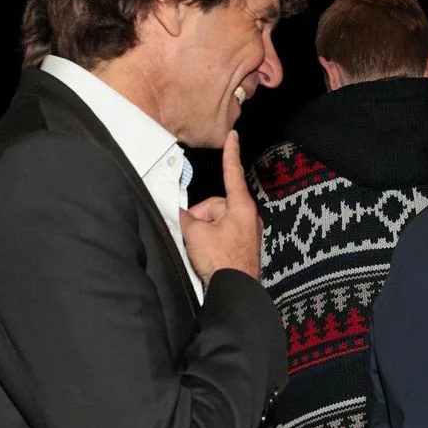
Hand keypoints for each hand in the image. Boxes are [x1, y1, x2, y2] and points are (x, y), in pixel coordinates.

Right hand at [180, 130, 261, 281]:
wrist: (235, 292)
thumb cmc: (221, 260)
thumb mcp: (196, 233)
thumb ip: (185, 217)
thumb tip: (180, 214)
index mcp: (241, 206)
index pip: (232, 173)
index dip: (230, 153)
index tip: (233, 135)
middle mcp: (248, 217)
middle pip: (215, 205)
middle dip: (200, 218)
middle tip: (195, 237)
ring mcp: (246, 233)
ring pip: (215, 222)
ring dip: (204, 233)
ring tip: (202, 251)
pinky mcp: (242, 247)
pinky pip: (220, 236)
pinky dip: (210, 243)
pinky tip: (207, 257)